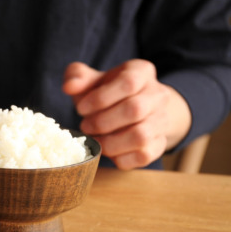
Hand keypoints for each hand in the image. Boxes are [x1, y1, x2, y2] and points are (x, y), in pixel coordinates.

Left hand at [62, 59, 191, 169]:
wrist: (136, 108)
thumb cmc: (108, 92)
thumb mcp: (92, 79)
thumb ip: (77, 77)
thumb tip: (69, 86)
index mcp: (141, 72)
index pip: (128, 82)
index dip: (101, 98)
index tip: (80, 109)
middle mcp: (158, 95)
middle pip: (135, 110)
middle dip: (102, 122)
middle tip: (85, 126)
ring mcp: (162, 121)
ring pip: (141, 136)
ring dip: (110, 143)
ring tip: (94, 139)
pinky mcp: (159, 144)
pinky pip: (144, 156)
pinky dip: (120, 158)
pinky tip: (107, 151)